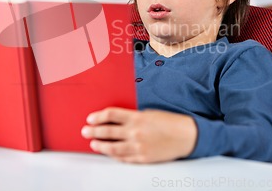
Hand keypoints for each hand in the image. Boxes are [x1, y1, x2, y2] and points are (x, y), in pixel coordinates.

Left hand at [81, 108, 196, 162]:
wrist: (187, 136)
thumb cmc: (170, 122)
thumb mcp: (149, 113)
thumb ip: (132, 116)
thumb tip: (115, 120)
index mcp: (137, 118)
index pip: (110, 115)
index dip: (98, 117)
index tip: (90, 118)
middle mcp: (135, 132)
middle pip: (107, 131)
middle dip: (93, 131)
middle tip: (85, 131)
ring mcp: (138, 147)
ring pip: (112, 148)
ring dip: (100, 145)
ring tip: (93, 144)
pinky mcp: (142, 158)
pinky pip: (123, 158)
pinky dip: (114, 156)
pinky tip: (109, 153)